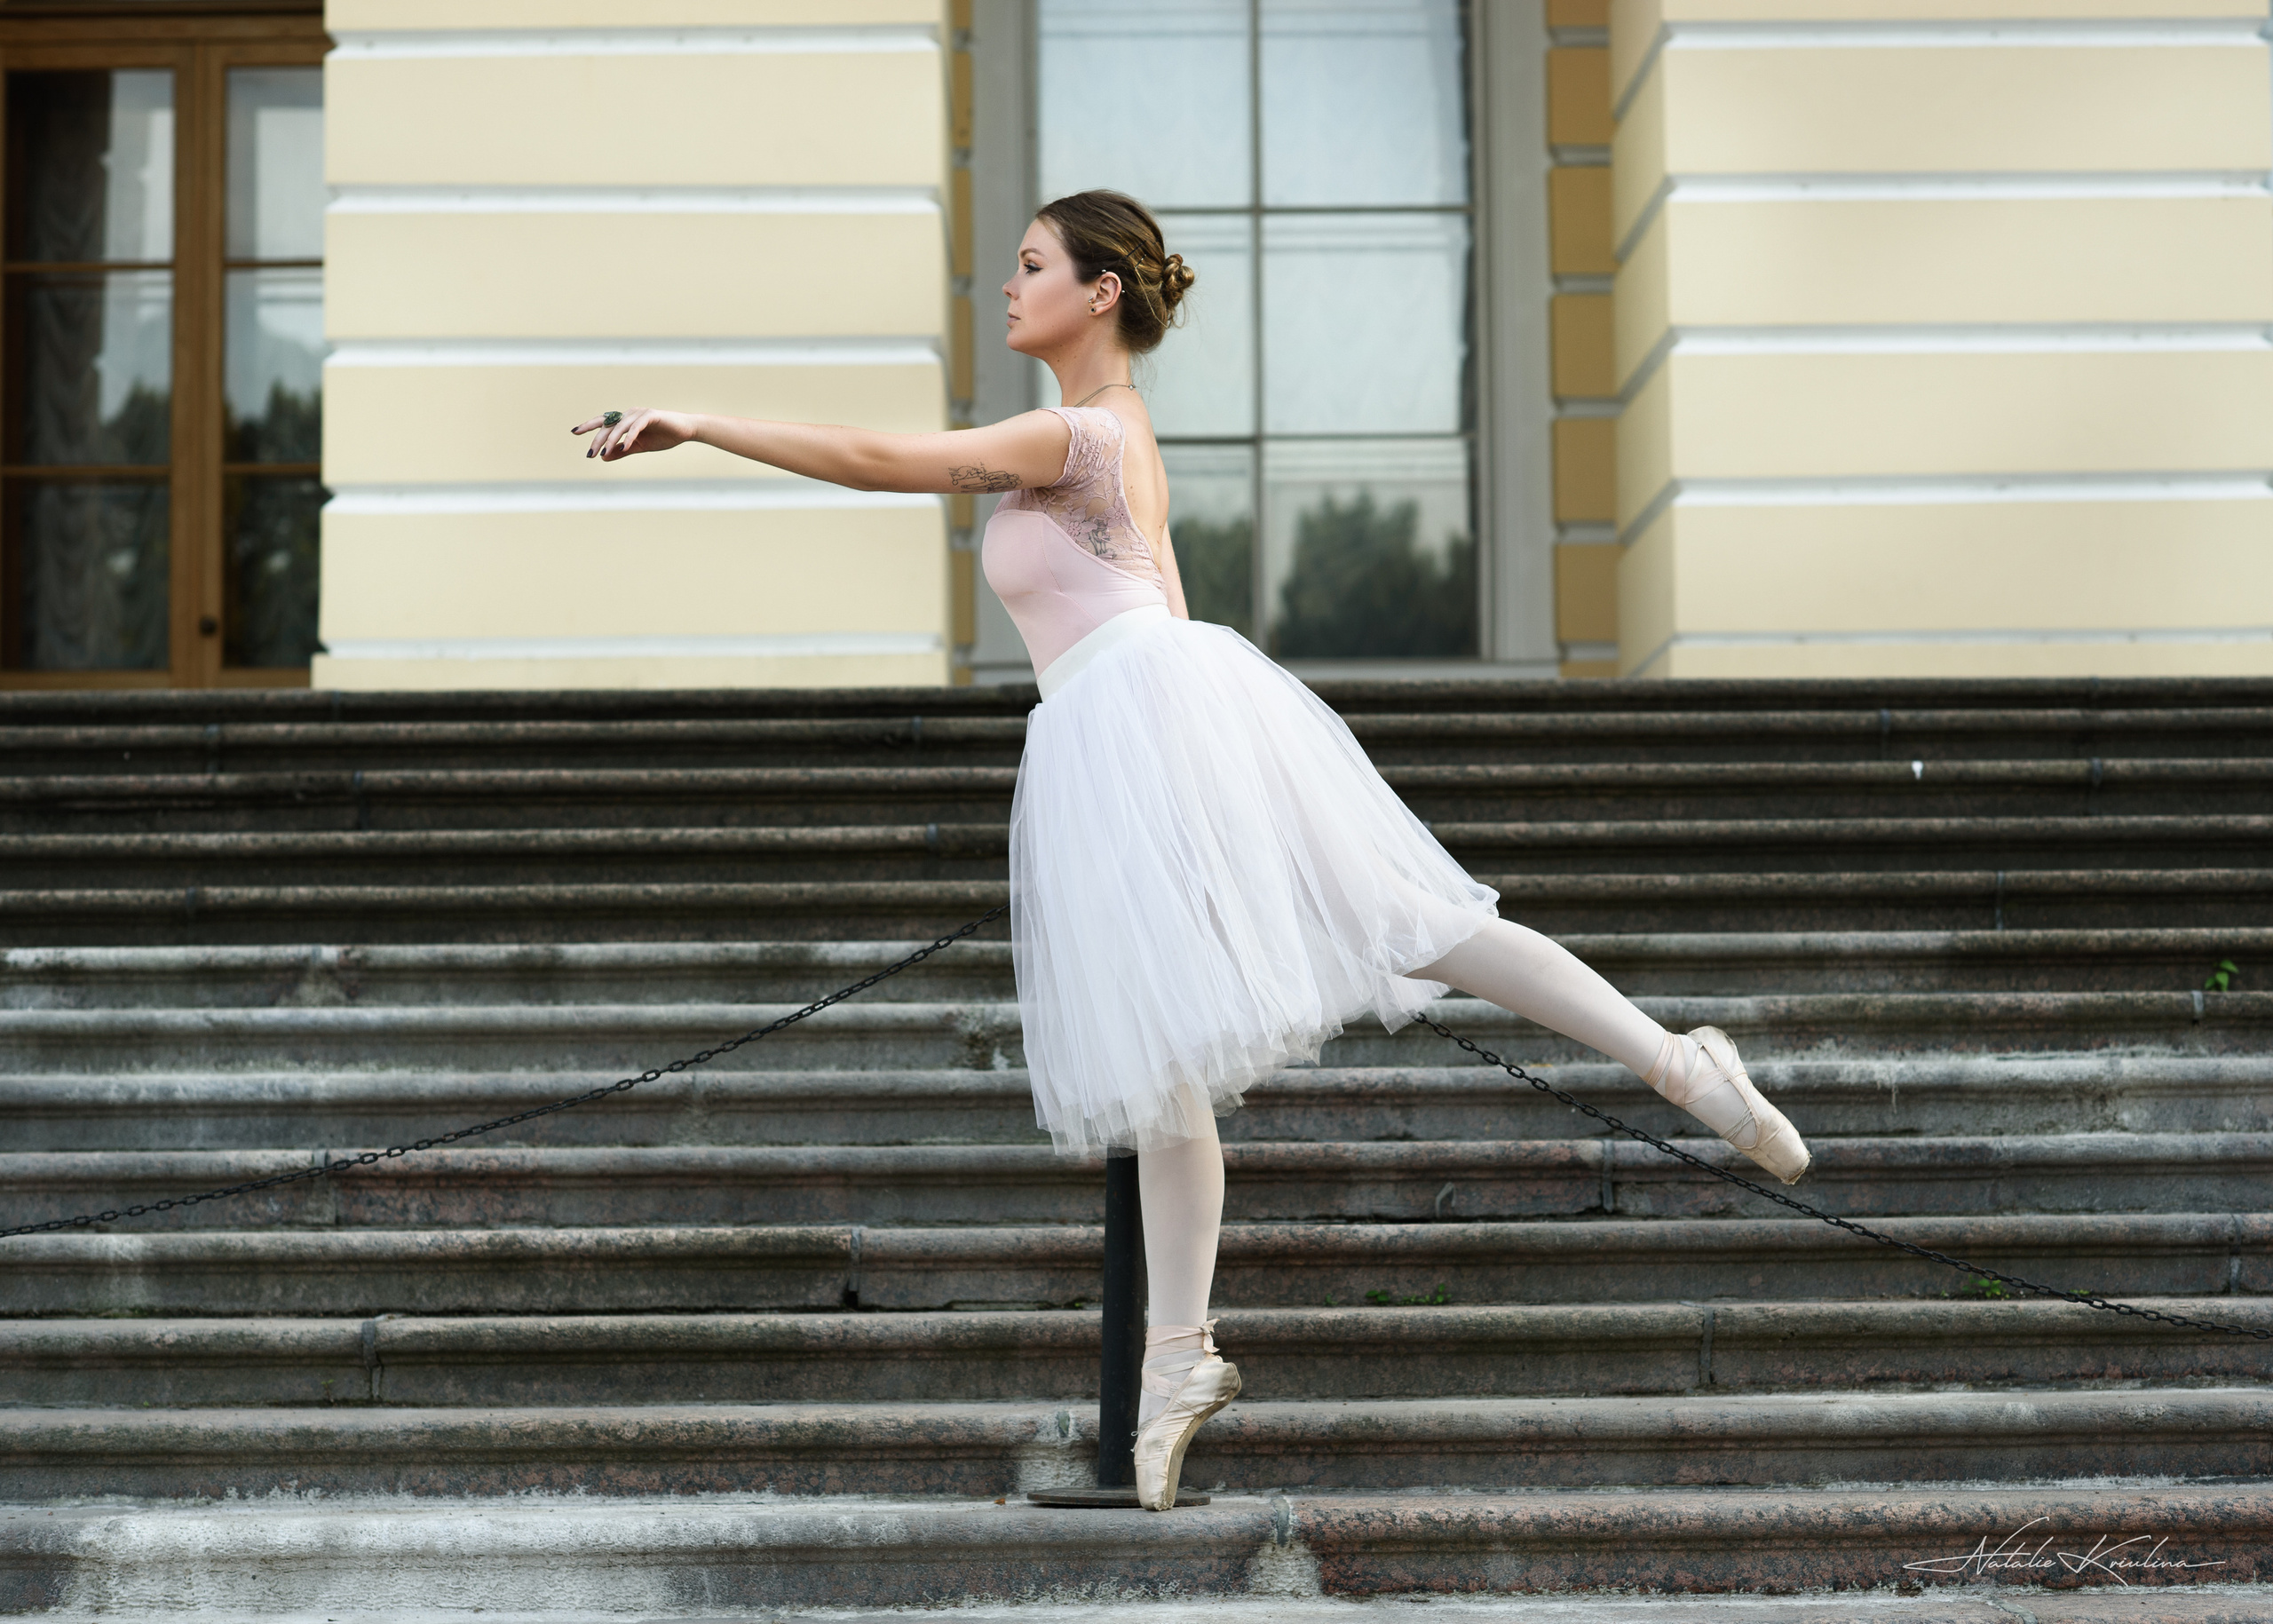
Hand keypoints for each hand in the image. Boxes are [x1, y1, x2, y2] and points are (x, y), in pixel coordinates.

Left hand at [571, 408, 695, 460]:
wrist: (686, 430)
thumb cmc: (663, 436)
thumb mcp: (638, 447)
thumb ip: (621, 451)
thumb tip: (603, 457)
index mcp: (625, 419)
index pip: (604, 422)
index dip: (589, 425)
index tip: (574, 432)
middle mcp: (630, 413)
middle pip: (608, 425)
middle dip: (597, 439)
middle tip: (590, 454)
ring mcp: (640, 413)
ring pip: (620, 426)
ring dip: (611, 440)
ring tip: (603, 453)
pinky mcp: (651, 415)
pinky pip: (637, 426)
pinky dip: (630, 436)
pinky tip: (625, 447)